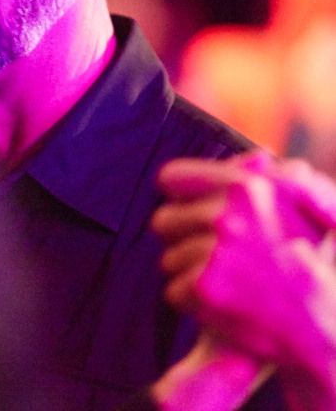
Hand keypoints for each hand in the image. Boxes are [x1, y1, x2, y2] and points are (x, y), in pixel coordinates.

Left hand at [153, 152, 335, 408]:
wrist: (324, 323)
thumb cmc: (313, 263)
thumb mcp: (304, 210)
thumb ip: (272, 179)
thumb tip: (256, 158)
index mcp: (245, 187)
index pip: (172, 177)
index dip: (179, 196)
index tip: (189, 210)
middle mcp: (226, 215)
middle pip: (162, 221)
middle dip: (182, 240)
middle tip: (219, 257)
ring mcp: (214, 250)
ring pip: (168, 260)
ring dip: (190, 274)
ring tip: (232, 283)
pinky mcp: (205, 286)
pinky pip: (173, 292)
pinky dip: (193, 303)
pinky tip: (226, 305)